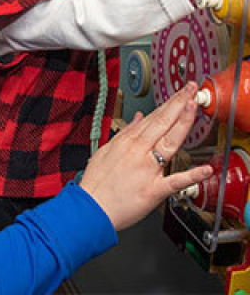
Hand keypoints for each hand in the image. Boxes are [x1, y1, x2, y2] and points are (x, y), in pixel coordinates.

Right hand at [80, 82, 212, 231]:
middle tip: (190, 90)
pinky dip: (191, 176)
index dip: (169, 104)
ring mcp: (146, 170)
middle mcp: (138, 152)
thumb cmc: (97, 182)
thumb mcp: (107, 150)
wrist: (90, 207)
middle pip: (162, 123)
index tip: (180, 93)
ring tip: (193, 108)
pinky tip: (205, 169)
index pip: (152, 118)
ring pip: (168, 143)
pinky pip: (174, 181)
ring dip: (183, 124)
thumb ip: (126, 133)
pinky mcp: (153, 190)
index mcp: (127, 142)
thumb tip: (139, 118)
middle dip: (178, 104)